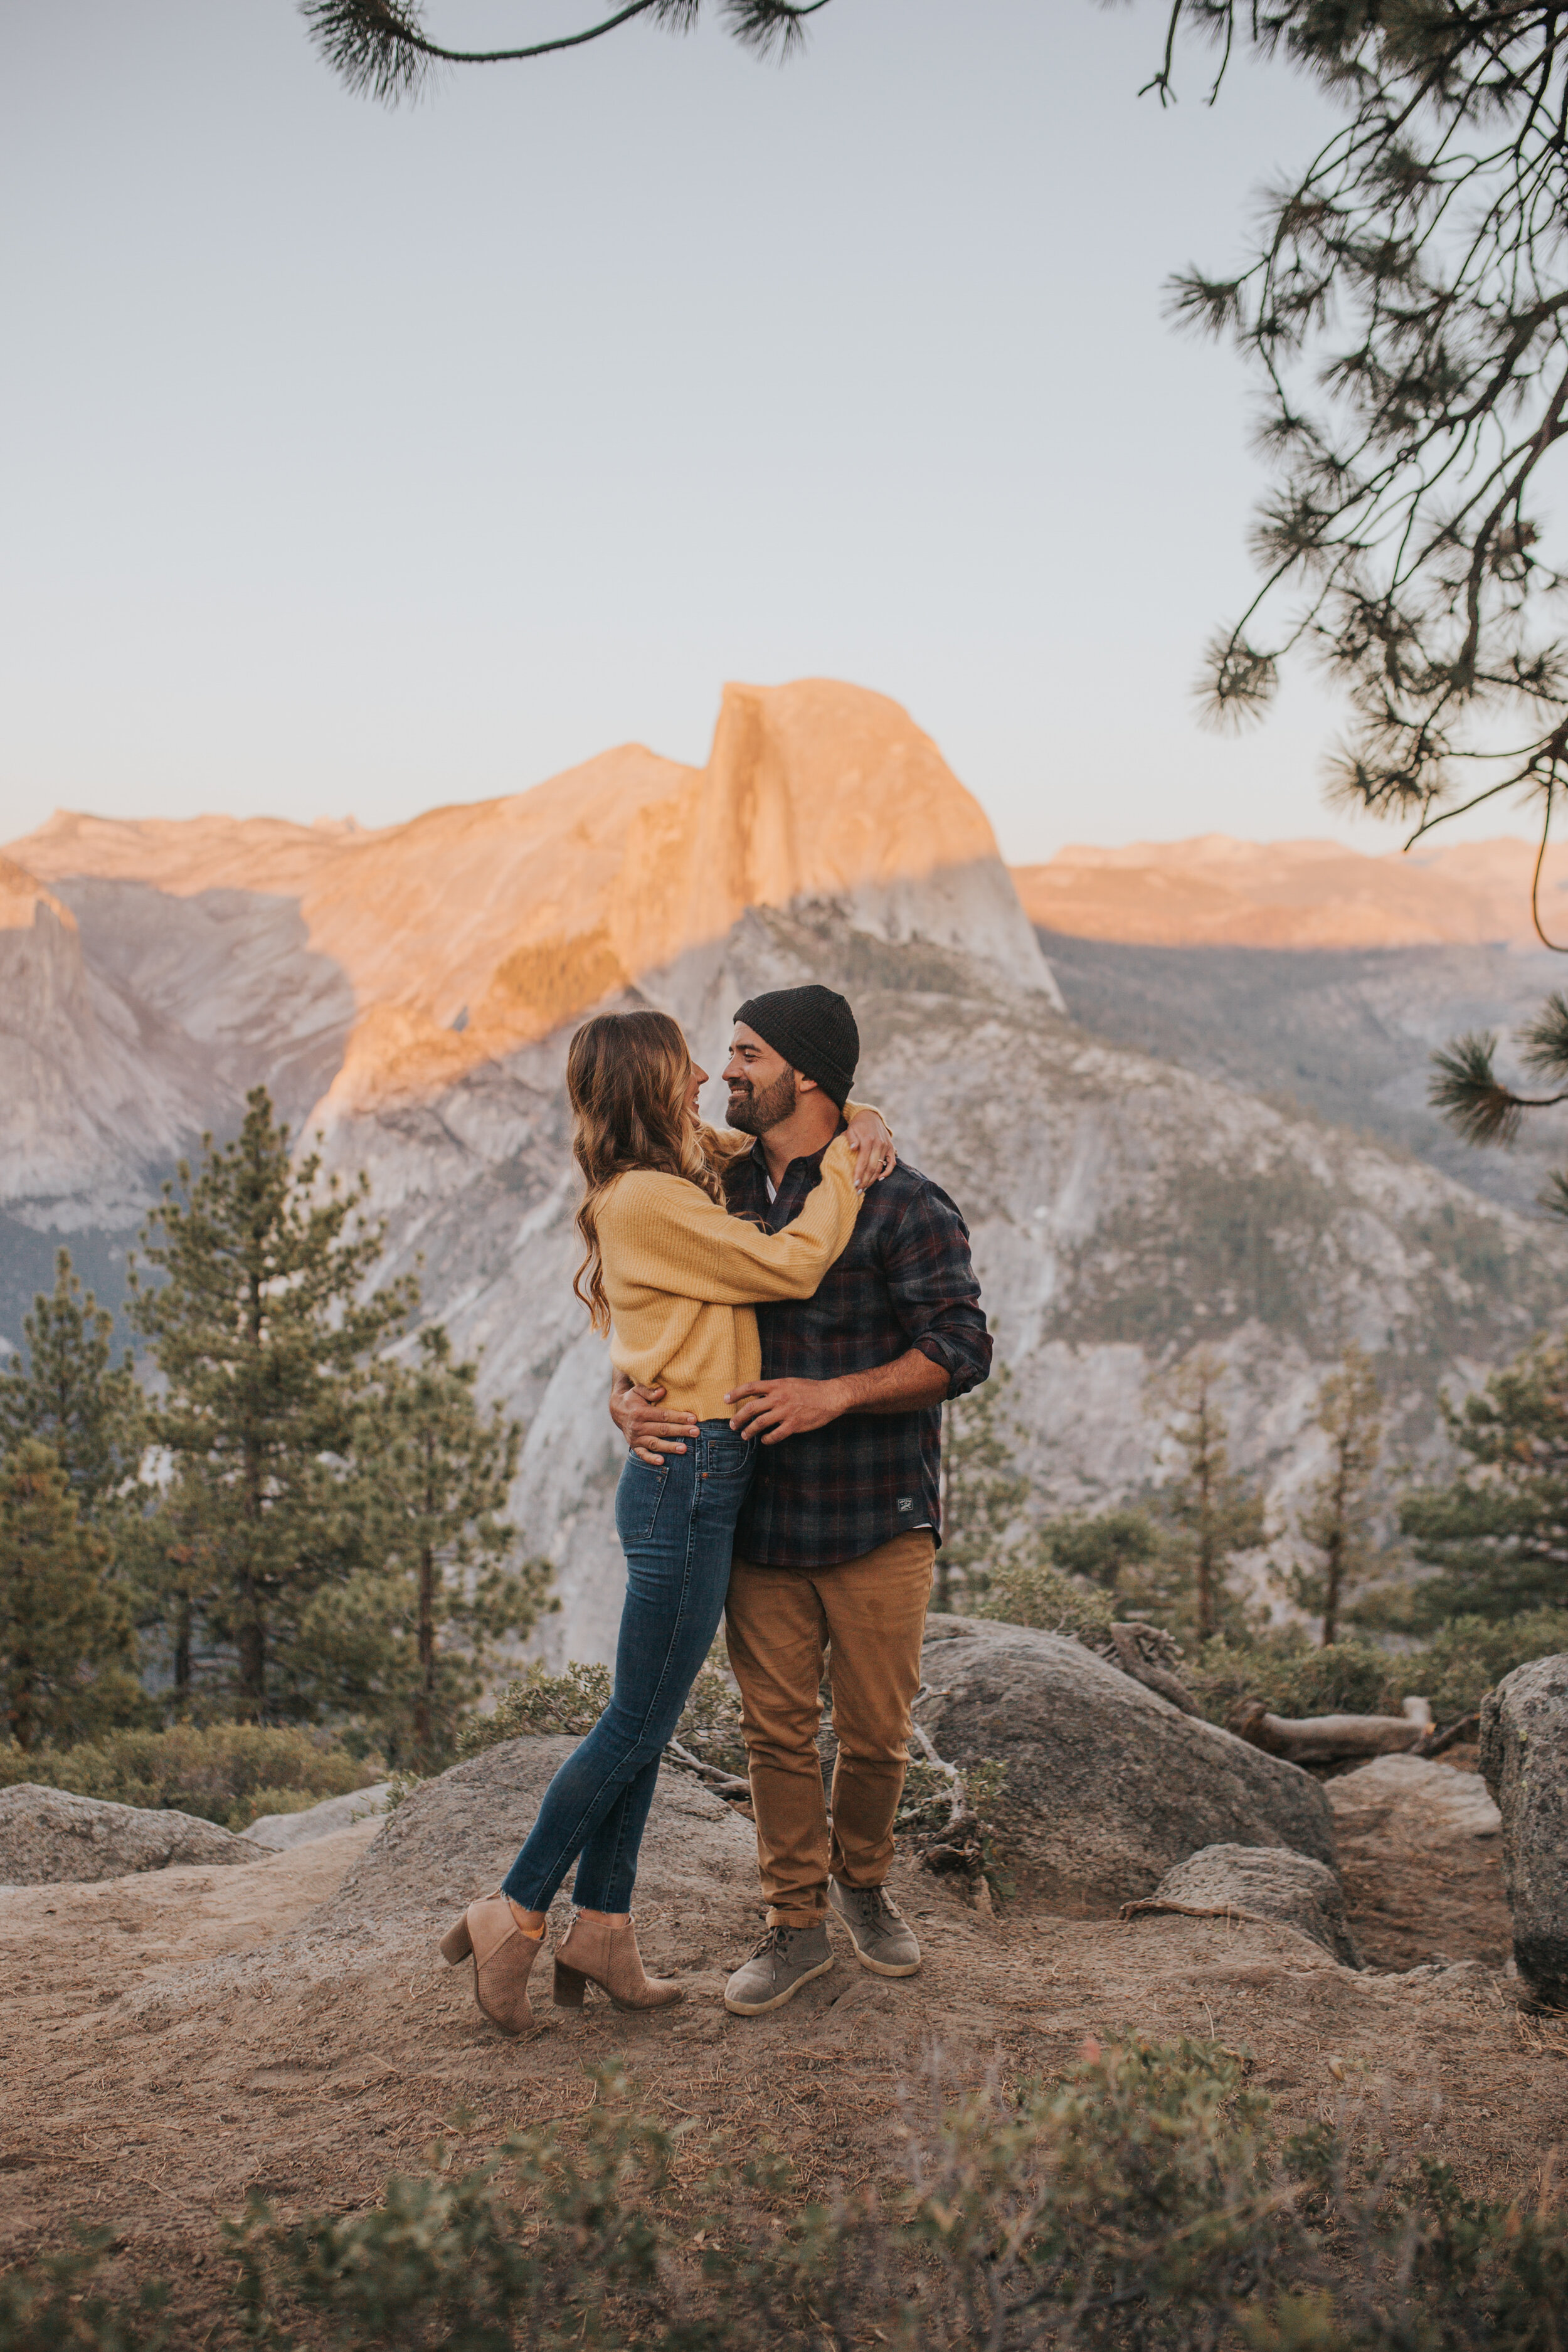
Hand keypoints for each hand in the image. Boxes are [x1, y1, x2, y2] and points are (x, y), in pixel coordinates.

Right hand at [610, 1377, 698, 1466]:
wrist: (617, 1410)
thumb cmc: (633, 1398)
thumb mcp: (638, 1390)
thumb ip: (649, 1390)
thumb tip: (662, 1391)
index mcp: (640, 1412)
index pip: (663, 1416)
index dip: (678, 1417)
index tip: (693, 1418)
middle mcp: (637, 1427)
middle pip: (662, 1430)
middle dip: (680, 1431)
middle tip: (696, 1432)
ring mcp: (636, 1438)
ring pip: (655, 1444)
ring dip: (670, 1447)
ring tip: (684, 1449)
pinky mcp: (634, 1446)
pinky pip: (642, 1455)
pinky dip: (651, 1459)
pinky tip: (662, 1461)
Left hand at [726, 1376, 846, 1444]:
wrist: (830, 1396)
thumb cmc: (810, 1389)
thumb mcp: (789, 1382)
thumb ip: (773, 1389)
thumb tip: (757, 1398)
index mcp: (777, 1385)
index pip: (750, 1387)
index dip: (735, 1393)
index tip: (725, 1399)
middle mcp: (779, 1397)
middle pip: (751, 1408)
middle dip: (738, 1418)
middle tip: (733, 1425)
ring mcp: (786, 1412)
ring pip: (760, 1423)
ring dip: (749, 1431)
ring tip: (745, 1435)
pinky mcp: (794, 1424)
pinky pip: (775, 1435)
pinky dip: (767, 1439)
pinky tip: (764, 1440)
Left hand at [843, 1108, 895, 1190]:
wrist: (870, 1116)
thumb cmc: (857, 1125)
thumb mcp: (850, 1129)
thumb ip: (850, 1139)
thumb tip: (853, 1148)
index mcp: (868, 1141)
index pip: (863, 1162)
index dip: (859, 1174)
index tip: (855, 1185)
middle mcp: (879, 1144)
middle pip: (872, 1167)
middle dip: (865, 1181)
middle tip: (858, 1191)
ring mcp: (886, 1146)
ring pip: (880, 1167)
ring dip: (873, 1179)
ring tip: (865, 1188)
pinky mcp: (891, 1147)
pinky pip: (892, 1163)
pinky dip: (887, 1172)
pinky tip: (880, 1178)